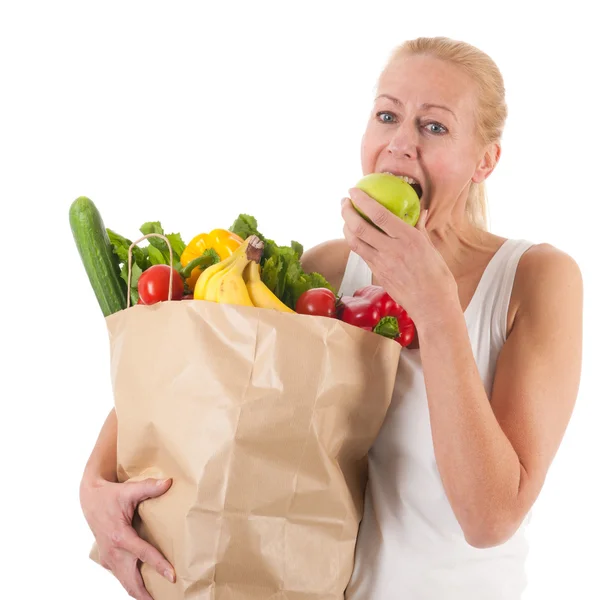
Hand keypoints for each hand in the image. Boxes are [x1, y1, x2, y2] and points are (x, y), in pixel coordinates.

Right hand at [80, 476, 174, 599]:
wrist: (89, 498)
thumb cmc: (110, 495)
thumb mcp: (128, 490)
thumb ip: (149, 487)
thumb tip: (168, 482)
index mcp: (120, 536)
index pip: (143, 554)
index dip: (159, 566)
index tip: (172, 576)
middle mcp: (113, 551)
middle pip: (131, 581)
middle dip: (146, 594)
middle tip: (164, 598)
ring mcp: (108, 557)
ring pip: (124, 582)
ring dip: (138, 592)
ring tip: (155, 597)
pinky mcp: (107, 559)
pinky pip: (120, 576)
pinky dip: (131, 584)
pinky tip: (143, 586)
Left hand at [341, 188, 457, 325]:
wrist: (433, 307)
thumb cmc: (438, 278)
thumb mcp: (432, 249)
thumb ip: (420, 229)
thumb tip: (420, 211)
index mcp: (409, 239)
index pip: (380, 215)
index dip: (363, 201)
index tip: (354, 190)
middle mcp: (392, 250)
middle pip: (359, 227)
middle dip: (347, 211)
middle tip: (344, 202)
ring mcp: (382, 264)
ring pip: (355, 242)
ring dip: (346, 227)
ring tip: (345, 217)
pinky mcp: (377, 275)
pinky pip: (361, 254)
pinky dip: (355, 242)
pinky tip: (355, 235)